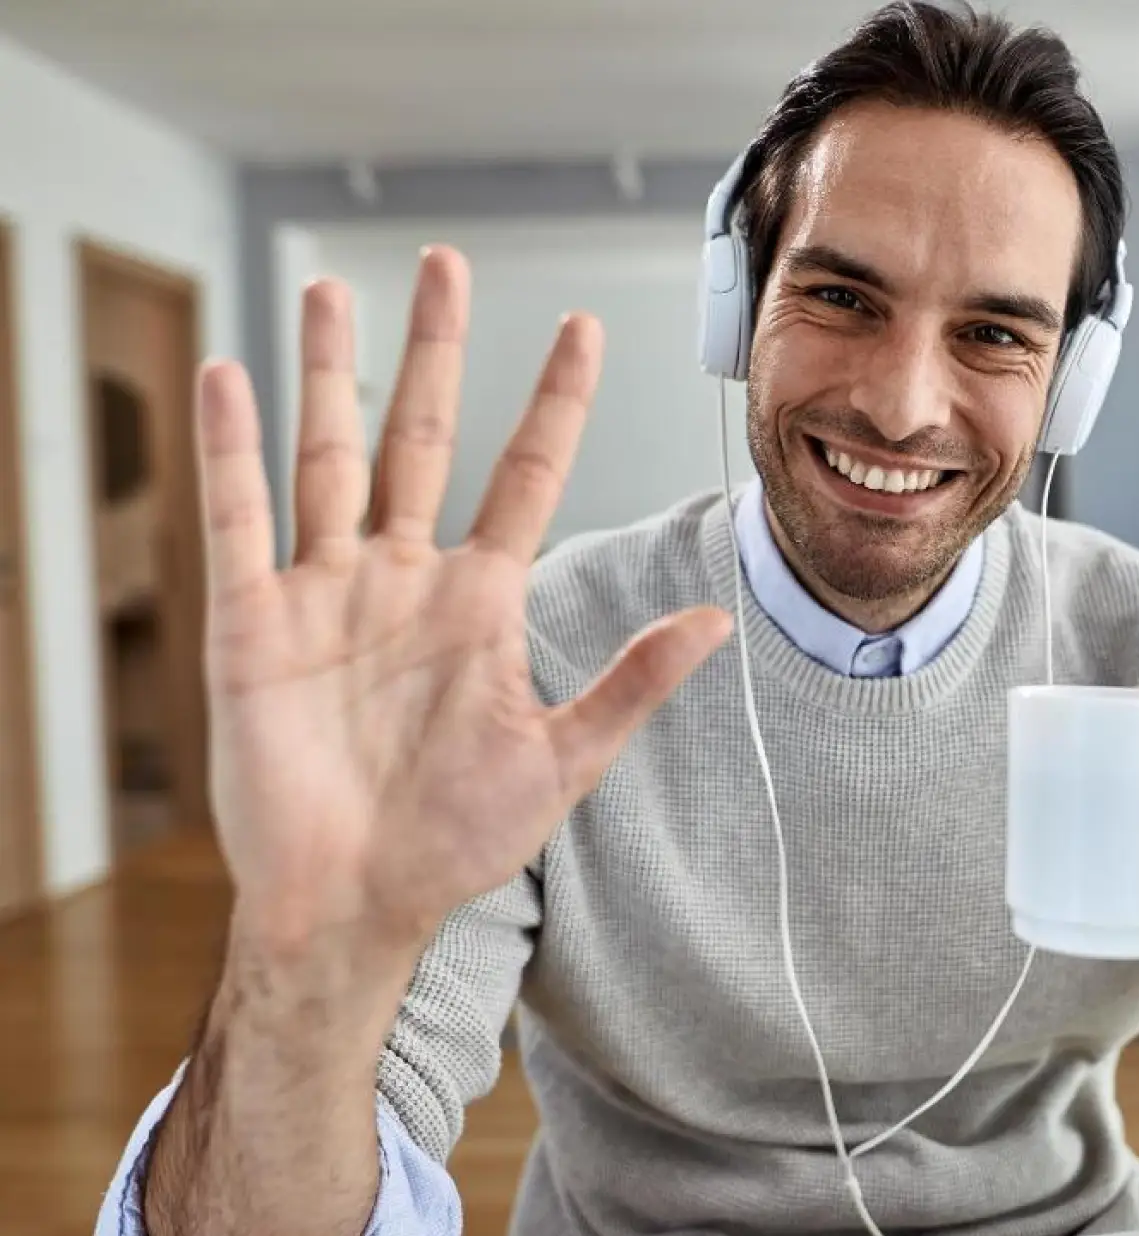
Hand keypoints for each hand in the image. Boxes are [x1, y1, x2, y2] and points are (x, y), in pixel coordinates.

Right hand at [195, 246, 730, 956]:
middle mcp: (406, 578)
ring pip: (329, 455)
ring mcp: (328, 592)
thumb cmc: (458, 841)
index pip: (525, 474)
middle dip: (435, 350)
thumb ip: (632, 684)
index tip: (583, 327)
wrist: (357, 906)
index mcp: (483, 601)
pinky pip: (242, 520)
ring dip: (329, 373)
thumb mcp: (561, 760)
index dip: (554, 402)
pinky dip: (232, 451)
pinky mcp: (255, 623)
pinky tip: (229, 376)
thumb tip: (717, 623)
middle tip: (442, 261)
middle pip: (423, 436)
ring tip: (331, 289)